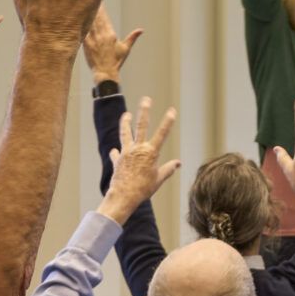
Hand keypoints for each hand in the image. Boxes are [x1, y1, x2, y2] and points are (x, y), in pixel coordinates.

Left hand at [82, 6, 143, 82]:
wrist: (105, 73)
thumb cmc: (116, 62)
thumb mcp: (125, 49)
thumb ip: (132, 37)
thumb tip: (141, 30)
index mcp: (111, 34)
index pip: (105, 18)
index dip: (101, 9)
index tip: (99, 0)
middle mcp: (101, 35)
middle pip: (96, 18)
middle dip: (93, 8)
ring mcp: (93, 39)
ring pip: (88, 23)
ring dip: (86, 14)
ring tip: (82, 5)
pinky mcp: (86, 44)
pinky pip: (82, 32)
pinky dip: (80, 24)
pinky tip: (76, 18)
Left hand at [98, 97, 183, 223]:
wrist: (124, 196)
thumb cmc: (144, 189)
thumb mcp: (159, 179)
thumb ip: (168, 169)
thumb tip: (178, 163)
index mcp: (151, 153)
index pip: (162, 134)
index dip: (168, 121)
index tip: (172, 110)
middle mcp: (138, 149)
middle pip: (141, 126)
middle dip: (144, 111)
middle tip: (146, 100)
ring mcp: (126, 152)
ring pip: (125, 133)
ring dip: (126, 122)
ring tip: (127, 114)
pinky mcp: (117, 159)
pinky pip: (116, 152)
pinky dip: (117, 152)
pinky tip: (116, 151)